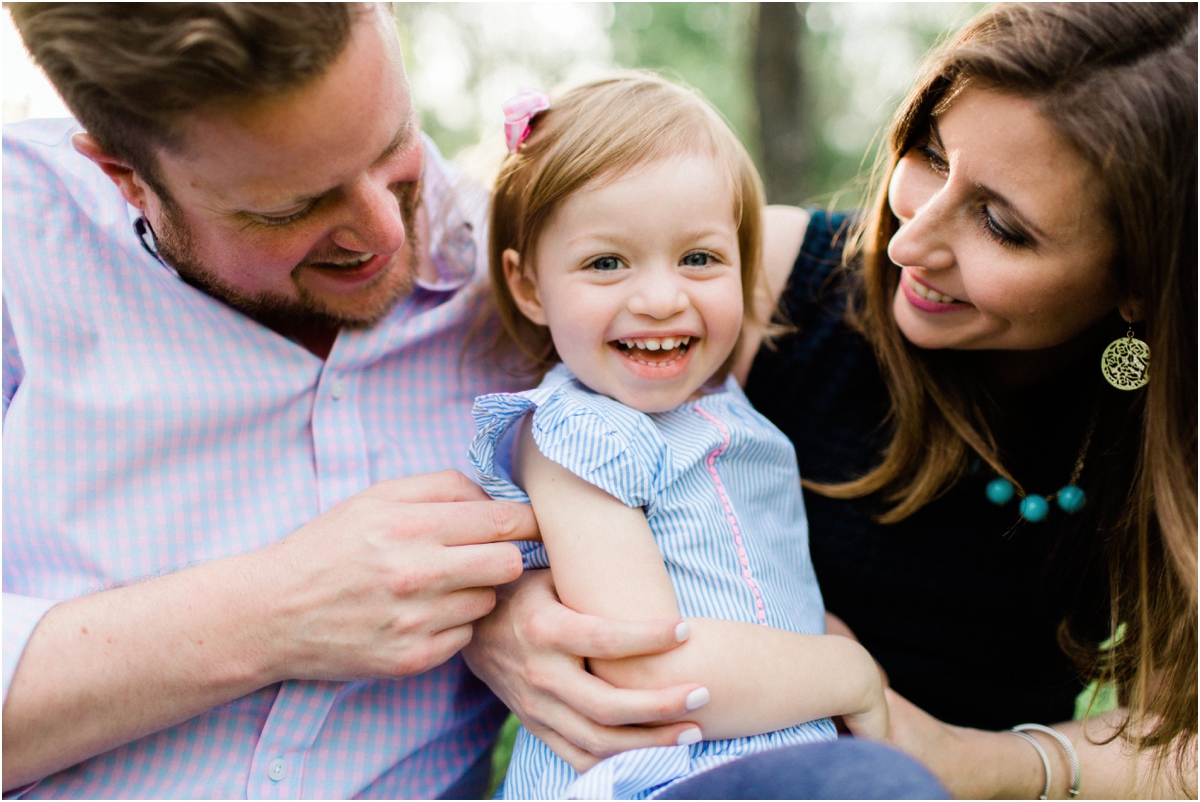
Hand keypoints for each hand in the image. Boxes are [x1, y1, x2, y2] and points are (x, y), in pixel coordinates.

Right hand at [254, 469, 529, 681]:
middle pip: (509, 563)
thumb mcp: (377, 497)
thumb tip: (497, 494)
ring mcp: (417, 621)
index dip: (526, 520)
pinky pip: (465, 636)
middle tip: (488, 554)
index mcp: (411, 526)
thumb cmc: (329, 546)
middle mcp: (417, 573)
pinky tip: (424, 614)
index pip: (504, 520)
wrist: (272, 612)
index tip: (528, 523)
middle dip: (506, 555)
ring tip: (444, 585)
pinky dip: (453, 624)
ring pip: (489, 602)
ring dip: (477, 591)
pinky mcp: (413, 659)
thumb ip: (442, 487)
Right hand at [462, 570, 706, 772]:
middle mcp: (540, 675)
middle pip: (607, 705)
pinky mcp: (538, 728)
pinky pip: (580, 758)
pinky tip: (656, 754)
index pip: (604, 639)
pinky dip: (619, 762)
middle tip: (703, 693)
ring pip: (599, 740)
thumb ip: (583, 573)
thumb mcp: (544, 573)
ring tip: (694, 730)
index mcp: (544, 630)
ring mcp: (538, 708)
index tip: (686, 630)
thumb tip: (632, 534)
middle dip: (661, 705)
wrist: (471, 631)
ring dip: (651, 741)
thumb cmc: (522, 592)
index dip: (648, 638)